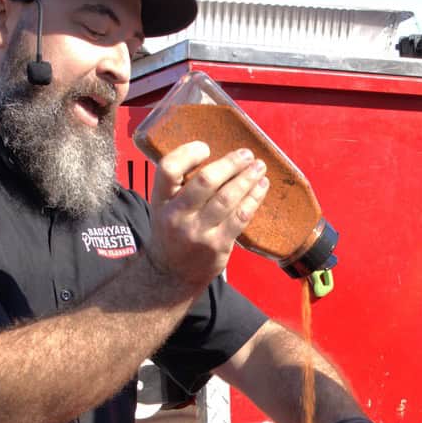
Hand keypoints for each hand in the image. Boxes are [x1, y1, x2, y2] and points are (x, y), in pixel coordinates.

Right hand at [147, 142, 269, 292]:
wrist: (172, 274)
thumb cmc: (172, 232)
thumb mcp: (163, 208)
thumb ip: (180, 186)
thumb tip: (216, 156)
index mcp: (160, 201)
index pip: (168, 170)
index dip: (188, 153)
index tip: (206, 148)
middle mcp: (177, 216)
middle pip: (205, 182)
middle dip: (230, 164)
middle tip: (246, 154)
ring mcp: (199, 233)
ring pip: (227, 198)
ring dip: (247, 179)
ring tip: (259, 167)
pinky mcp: (218, 245)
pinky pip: (240, 217)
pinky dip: (253, 199)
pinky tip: (261, 186)